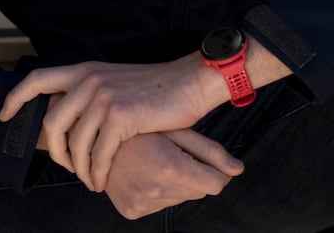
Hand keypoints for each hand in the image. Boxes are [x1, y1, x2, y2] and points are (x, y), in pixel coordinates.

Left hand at [0, 55, 221, 190]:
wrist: (188, 83)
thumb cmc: (155, 90)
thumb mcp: (115, 82)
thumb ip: (91, 95)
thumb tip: (71, 122)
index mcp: (85, 70)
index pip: (37, 79)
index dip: (15, 98)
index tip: (4, 116)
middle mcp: (89, 80)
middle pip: (52, 123)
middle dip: (54, 152)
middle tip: (67, 167)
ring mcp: (103, 97)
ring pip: (76, 144)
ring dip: (80, 169)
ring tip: (91, 179)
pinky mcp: (120, 117)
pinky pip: (99, 154)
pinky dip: (97, 172)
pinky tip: (102, 179)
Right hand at [103, 130, 242, 220]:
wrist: (95, 133)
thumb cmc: (140, 124)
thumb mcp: (176, 129)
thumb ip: (210, 151)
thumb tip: (238, 170)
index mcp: (169, 167)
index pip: (215, 185)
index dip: (216, 171)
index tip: (206, 159)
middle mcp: (155, 190)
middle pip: (198, 192)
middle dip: (194, 175)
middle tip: (174, 153)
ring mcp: (140, 203)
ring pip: (179, 199)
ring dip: (175, 184)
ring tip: (155, 160)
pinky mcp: (130, 211)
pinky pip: (160, 205)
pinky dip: (158, 192)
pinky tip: (144, 173)